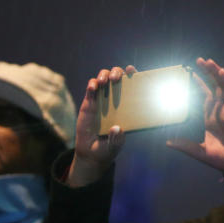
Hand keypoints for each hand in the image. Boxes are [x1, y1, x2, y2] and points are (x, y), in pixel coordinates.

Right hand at [66, 66, 131, 187]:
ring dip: (103, 75)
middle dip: (117, 73)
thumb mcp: (115, 145)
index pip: (133, 85)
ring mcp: (102, 99)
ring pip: (104, 78)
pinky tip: (92, 88)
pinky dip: (92, 85)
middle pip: (118, 76)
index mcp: (128, 105)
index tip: (133, 70)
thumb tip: (116, 129)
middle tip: (116, 79)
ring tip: (103, 82)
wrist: (91, 152)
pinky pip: (91, 89)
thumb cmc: (109, 147)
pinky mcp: (89, 102)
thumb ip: (116, 139)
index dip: (134, 75)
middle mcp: (116, 98)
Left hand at [166, 57, 223, 176]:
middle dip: (206, 74)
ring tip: (208, 61)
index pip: (204, 97)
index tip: (189, 74)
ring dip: (215, 74)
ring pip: (222, 87)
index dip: (198, 85)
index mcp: (211, 118)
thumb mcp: (200, 152)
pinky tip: (221, 73)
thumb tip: (167, 142)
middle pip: (213, 87)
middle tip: (198, 60)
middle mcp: (220, 111)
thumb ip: (186, 146)